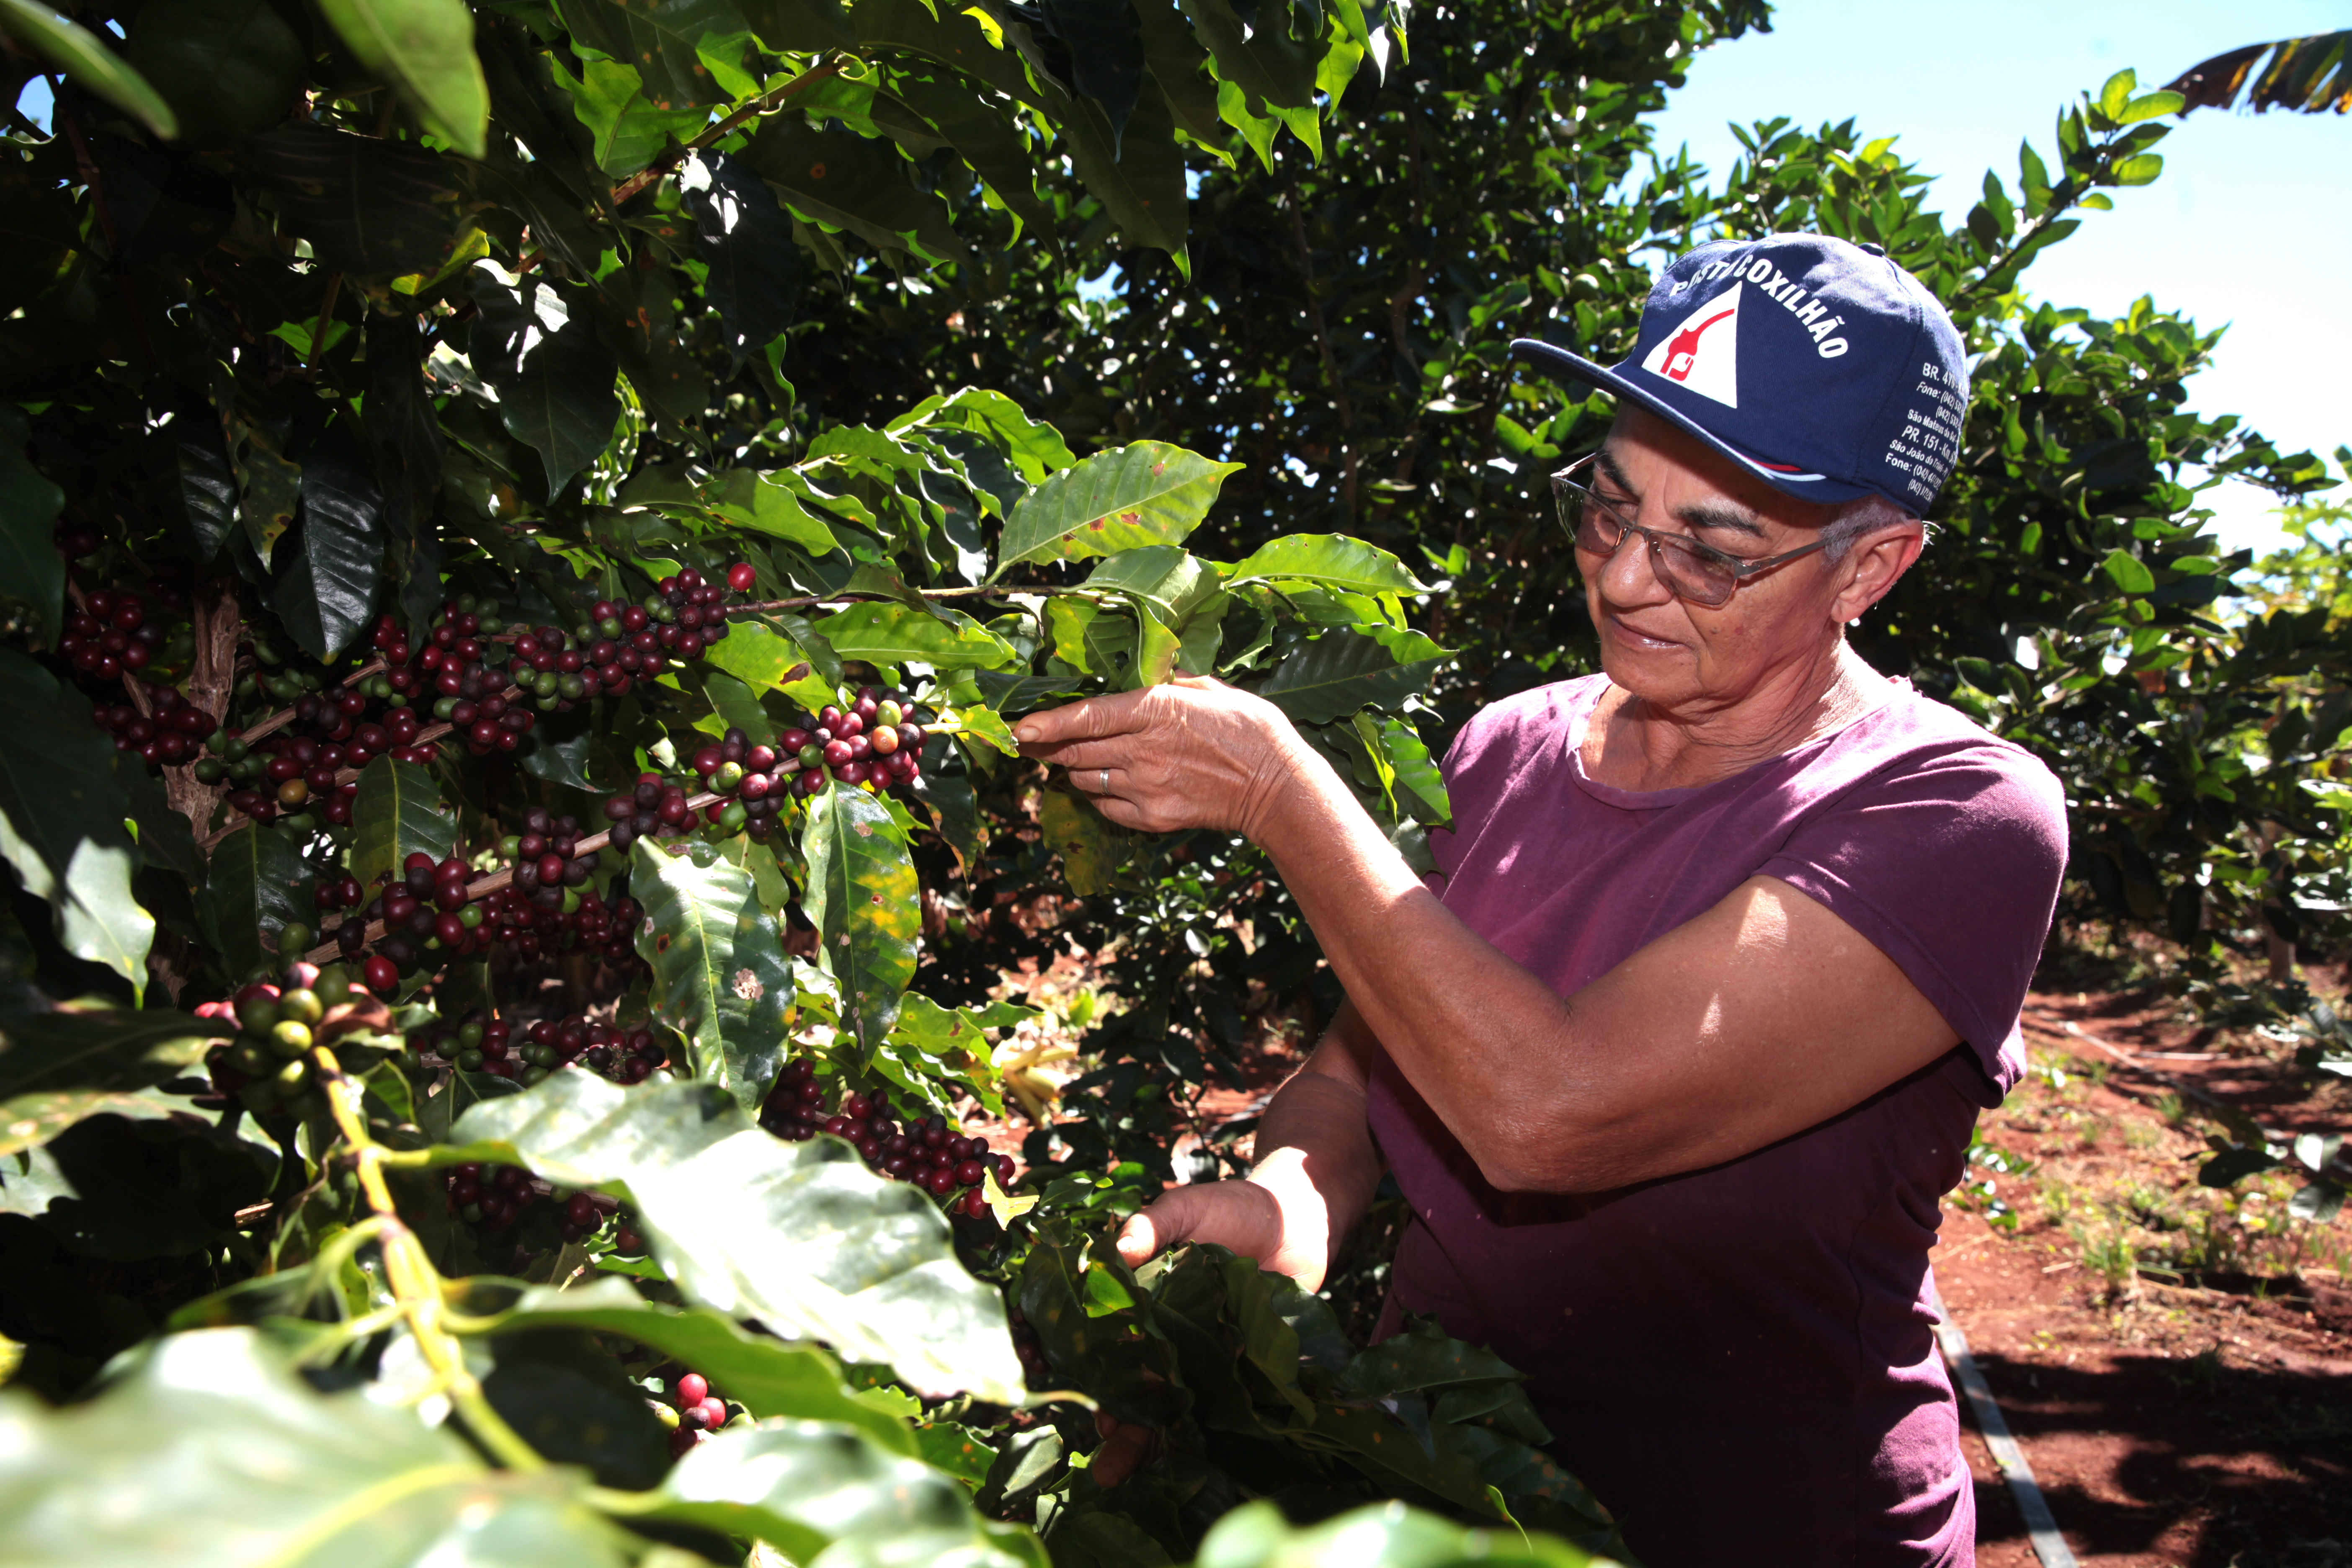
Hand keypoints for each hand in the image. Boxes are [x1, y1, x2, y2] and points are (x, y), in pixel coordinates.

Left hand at [1011, 677, 1309, 840]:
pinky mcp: (1153, 817)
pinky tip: (1115, 784)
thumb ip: (1170, 683)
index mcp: (1156, 710)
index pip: (1087, 717)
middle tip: (1033, 742)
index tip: (1019, 727)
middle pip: (1075, 752)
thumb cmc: (1250, 730)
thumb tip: (1147, 673)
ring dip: (1077, 769)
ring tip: (1084, 759)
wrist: (1277, 787)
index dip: (1048, 723)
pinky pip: (1106, 807)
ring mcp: (1146, 788)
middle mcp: (1143, 750)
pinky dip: (1101, 796)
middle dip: (1049, 747)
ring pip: (1084, 780)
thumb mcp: (1212, 689)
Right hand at [1089, 1170, 1335, 1490]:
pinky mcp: (1246, 1372)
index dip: (1094, 1382)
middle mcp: (1167, 1342)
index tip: (1089, 1409)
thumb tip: (1119, 1248)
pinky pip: (1225, 1409)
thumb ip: (1151, 1225)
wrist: (1296, 1218)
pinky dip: (1211, 1434)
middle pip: (1136, 1395)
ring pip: (1174, 1412)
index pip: (1107, 1352)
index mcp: (1141, 1307)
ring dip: (1154, 1446)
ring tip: (1131, 1478)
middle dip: (1119, 1433)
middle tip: (1105, 1468)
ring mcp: (1205, 1361)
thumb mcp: (1185, 1209)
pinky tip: (1195, 1465)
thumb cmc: (1232, 1208)